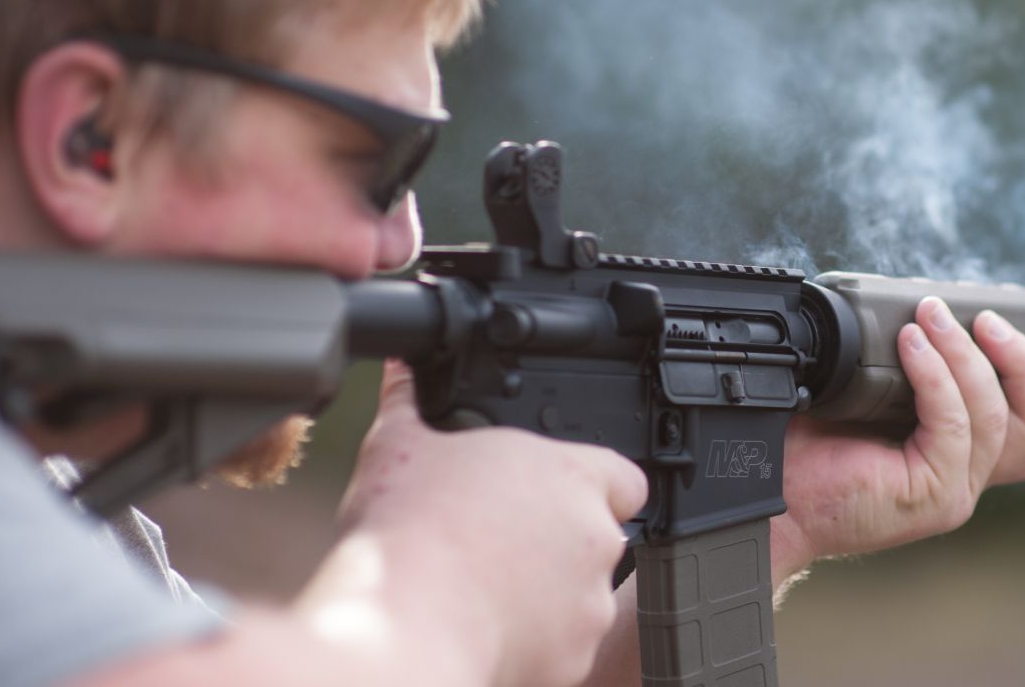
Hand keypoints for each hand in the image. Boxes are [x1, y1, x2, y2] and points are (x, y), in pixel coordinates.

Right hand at [336, 361, 647, 686]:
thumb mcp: (399, 446)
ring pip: (582, 596)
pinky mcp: (575, 659)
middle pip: (598, 537)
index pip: (625, 477)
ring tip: (483, 588)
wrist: (404, 627)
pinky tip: (482, 625)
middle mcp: (597, 539)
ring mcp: (591, 604)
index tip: (553, 495)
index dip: (594, 486)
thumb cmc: (410, 534)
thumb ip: (409, 400)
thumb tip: (400, 367)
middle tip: (500, 542)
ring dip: (547, 594)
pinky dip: (533, 641)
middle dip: (558, 542)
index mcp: (572, 477)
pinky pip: (562, 646)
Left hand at [770, 297, 1024, 581]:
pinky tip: (913, 345)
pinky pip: (954, 422)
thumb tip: (930, 313)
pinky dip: (936, 375)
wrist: (766, 494)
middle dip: (1023, 362)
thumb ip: (911, 372)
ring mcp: (952, 491)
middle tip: (987, 319)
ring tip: (934, 315)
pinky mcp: (931, 493)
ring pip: (997, 417)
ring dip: (969, 354)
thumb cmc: (807, 446)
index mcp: (958, 459)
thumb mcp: (870, 397)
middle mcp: (964, 479)